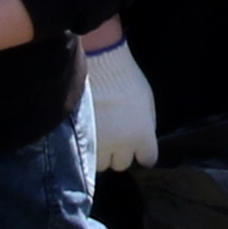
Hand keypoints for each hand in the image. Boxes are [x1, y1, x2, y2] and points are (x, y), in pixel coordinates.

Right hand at [84, 38, 159, 171]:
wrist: (98, 65)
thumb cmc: (125, 79)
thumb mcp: (147, 103)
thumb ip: (146, 126)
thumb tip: (142, 142)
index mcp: (142, 137)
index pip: (147, 159)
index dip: (142, 152)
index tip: (138, 148)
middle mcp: (122, 147)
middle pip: (122, 163)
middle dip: (119, 152)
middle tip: (114, 135)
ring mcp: (99, 145)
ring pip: (101, 163)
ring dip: (101, 152)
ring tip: (98, 133)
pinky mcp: (79, 140)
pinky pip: (84, 155)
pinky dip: (86, 147)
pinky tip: (86, 132)